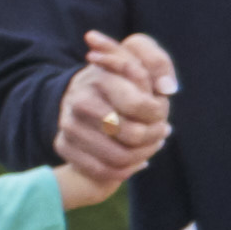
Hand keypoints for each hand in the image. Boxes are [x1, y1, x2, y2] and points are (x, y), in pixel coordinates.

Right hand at [49, 27, 178, 205]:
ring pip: (119, 157)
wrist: (86, 92)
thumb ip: (157, 63)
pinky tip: (136, 159)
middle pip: (133, 135)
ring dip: (144, 154)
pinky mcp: (63, 145)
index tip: (160, 110)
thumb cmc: (123, 78)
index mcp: (99, 77)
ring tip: (151, 144)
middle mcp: (79, 101)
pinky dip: (126, 169)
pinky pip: (102, 170)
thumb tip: (167, 87)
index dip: (158, 113)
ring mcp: (68, 125)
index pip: (138, 106)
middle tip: (161, 130)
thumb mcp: (141, 59)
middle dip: (154, 136)